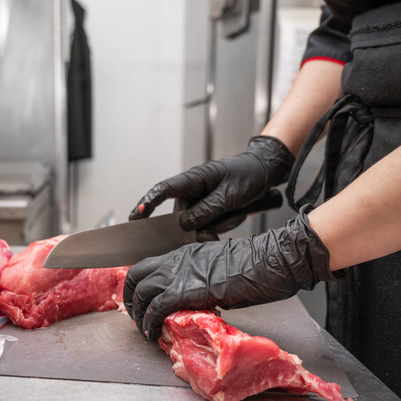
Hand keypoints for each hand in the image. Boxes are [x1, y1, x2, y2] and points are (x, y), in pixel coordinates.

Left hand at [123, 206, 339, 340]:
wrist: (270, 261)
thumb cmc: (257, 265)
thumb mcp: (221, 267)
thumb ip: (202, 278)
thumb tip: (196, 297)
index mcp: (185, 253)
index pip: (148, 266)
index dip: (139, 285)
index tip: (142, 302)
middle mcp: (176, 260)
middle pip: (136, 277)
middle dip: (130, 300)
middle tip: (138, 318)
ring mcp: (179, 273)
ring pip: (141, 293)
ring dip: (139, 315)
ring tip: (145, 331)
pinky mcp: (185, 290)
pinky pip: (156, 308)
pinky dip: (150, 323)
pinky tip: (154, 334)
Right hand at [129, 136, 293, 236]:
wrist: (265, 172)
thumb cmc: (248, 174)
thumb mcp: (230, 194)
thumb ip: (207, 210)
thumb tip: (184, 225)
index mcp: (193, 179)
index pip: (163, 190)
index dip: (147, 203)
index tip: (135, 217)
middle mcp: (192, 192)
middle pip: (181, 217)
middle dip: (198, 227)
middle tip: (217, 227)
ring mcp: (199, 203)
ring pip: (197, 226)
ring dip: (216, 225)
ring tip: (236, 211)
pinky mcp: (208, 211)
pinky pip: (209, 227)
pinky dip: (223, 225)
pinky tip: (236, 214)